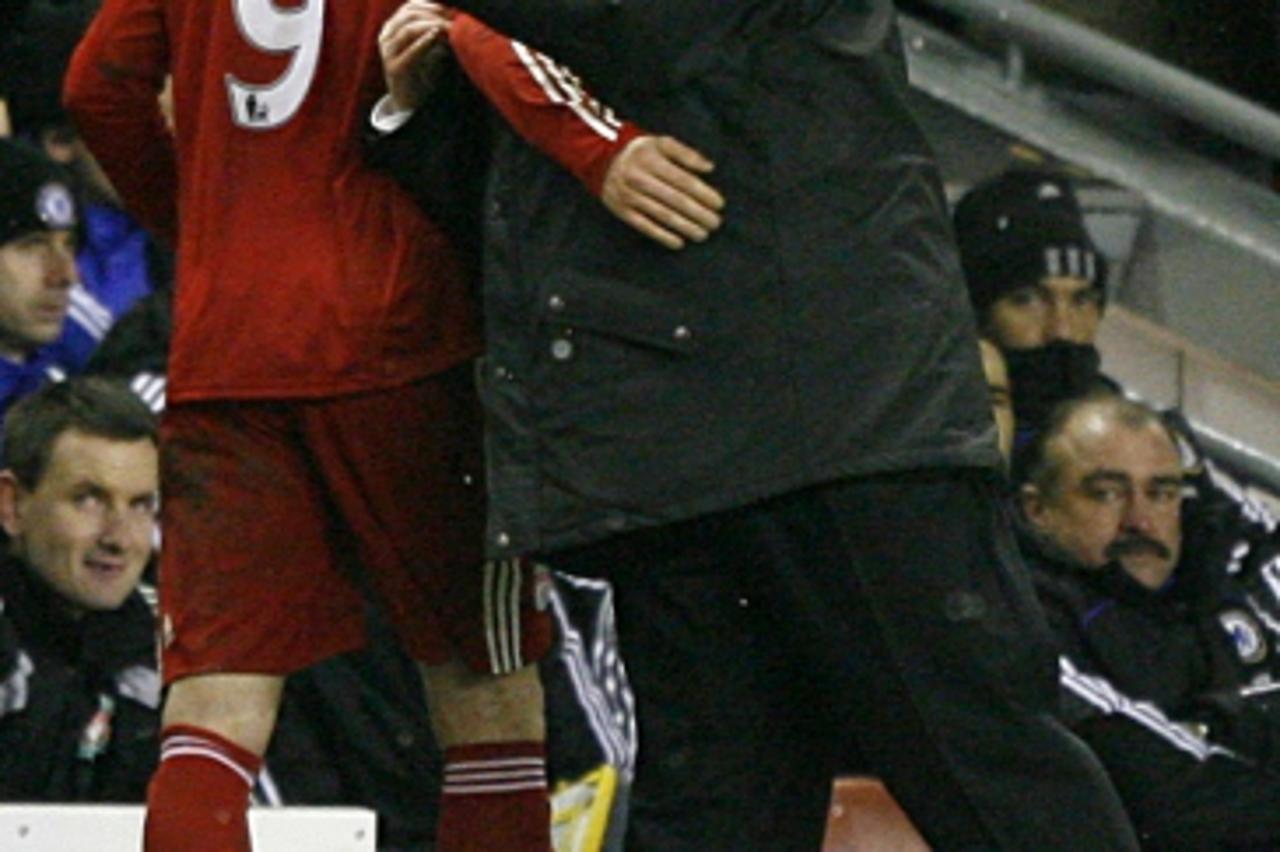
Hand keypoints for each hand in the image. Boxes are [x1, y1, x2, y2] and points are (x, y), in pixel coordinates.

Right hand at [379, 0, 452, 111]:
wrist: (410, 103)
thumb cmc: (422, 73)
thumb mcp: (428, 46)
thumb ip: (434, 30)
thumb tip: (452, 16)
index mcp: (392, 28)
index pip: (410, 6)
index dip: (430, 5)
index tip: (449, 9)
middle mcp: (387, 37)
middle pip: (409, 14)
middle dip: (433, 14)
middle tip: (452, 18)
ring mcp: (388, 53)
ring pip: (408, 28)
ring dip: (432, 25)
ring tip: (449, 27)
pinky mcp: (395, 69)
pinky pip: (410, 51)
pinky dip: (424, 41)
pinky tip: (436, 35)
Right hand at [601, 135, 724, 249]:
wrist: (602, 160)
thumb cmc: (641, 153)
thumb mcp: (661, 143)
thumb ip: (686, 153)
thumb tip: (709, 168)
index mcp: (651, 159)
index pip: (682, 180)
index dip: (703, 193)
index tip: (719, 204)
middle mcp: (639, 178)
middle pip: (675, 199)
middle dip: (698, 213)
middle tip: (715, 223)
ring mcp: (629, 196)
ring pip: (662, 215)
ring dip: (685, 227)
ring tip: (703, 234)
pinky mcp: (622, 211)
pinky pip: (645, 226)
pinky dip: (663, 236)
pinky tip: (679, 242)